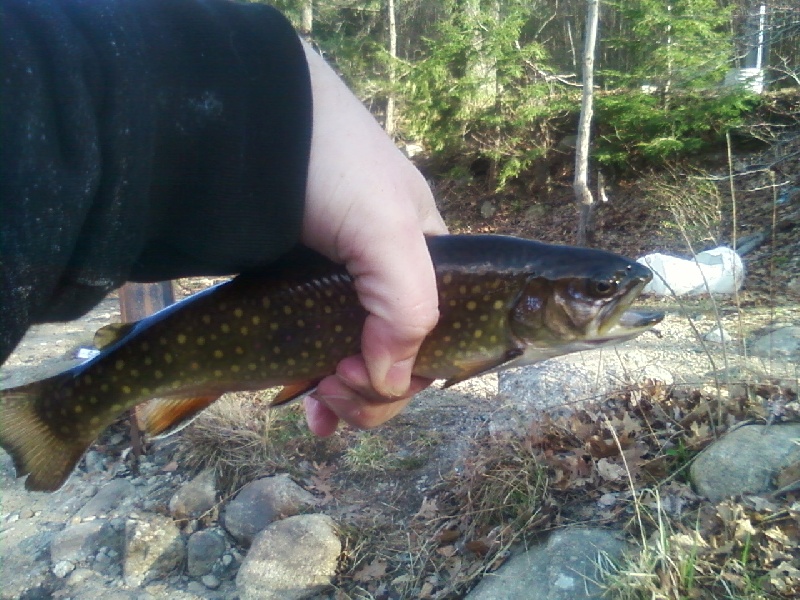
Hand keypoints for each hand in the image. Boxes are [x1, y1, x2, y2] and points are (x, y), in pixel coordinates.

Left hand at [299, 41, 447, 435]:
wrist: (246, 124)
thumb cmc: (330, 165)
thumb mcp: (386, 230)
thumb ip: (406, 306)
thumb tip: (393, 381)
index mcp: (421, 255)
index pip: (437, 331)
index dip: (414, 368)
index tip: (370, 374)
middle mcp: (383, 274)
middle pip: (397, 354)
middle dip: (373, 388)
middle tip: (335, 388)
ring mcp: (334, 286)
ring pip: (355, 360)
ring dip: (346, 395)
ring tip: (318, 404)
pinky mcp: (291, 292)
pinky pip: (314, 353)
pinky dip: (315, 389)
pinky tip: (308, 410)